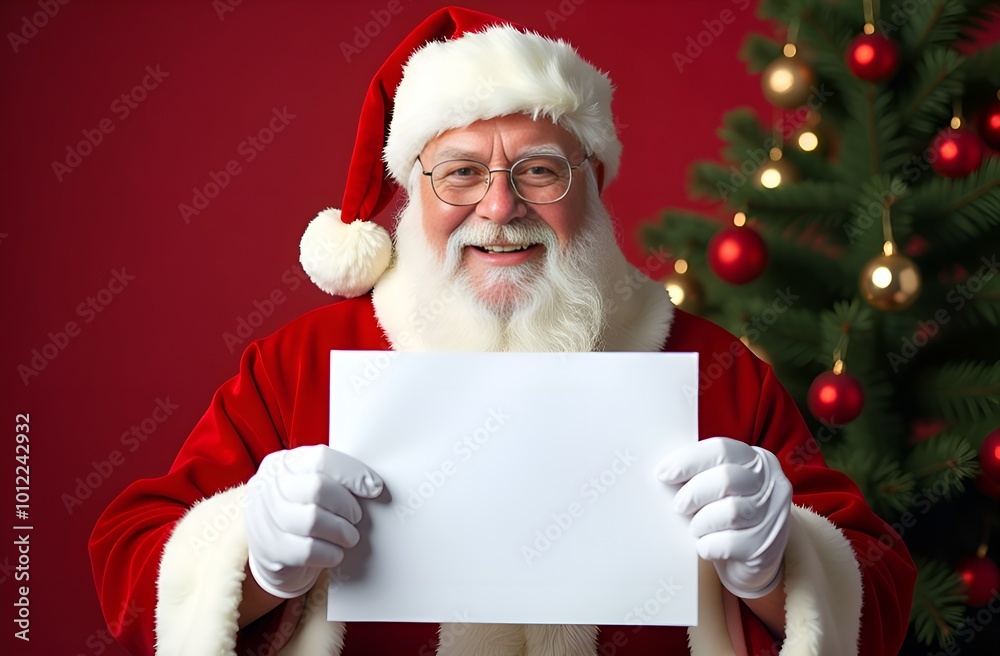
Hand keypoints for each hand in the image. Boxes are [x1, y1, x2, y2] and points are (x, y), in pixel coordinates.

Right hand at [246, 445, 383, 597]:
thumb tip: (372, 485)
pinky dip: (329, 553)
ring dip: (341, 531)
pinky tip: (335, 553)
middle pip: (317, 488)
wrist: (275, 555)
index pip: (321, 458)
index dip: (352, 473)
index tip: (373, 488)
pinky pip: (307, 550)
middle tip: (355, 517)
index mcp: (284, 463)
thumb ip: (335, 480)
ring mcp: (264, 518)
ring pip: (312, 520)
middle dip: (346, 505)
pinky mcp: (269, 549)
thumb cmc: (303, 514)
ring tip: (349, 537)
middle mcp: (268, 486)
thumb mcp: (313, 487)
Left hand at [657, 437, 790, 598]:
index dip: (688, 460)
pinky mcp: (764, 547)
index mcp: (758, 461)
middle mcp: (771, 484)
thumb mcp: (721, 487)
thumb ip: (702, 473)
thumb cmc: (727, 516)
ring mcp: (772, 516)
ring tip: (695, 528)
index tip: (664, 473)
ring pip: (729, 511)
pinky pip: (728, 542)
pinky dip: (708, 545)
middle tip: (678, 505)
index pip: (721, 449)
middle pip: (725, 478)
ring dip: (701, 521)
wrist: (751, 561)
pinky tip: (706, 545)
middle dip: (693, 493)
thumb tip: (665, 470)